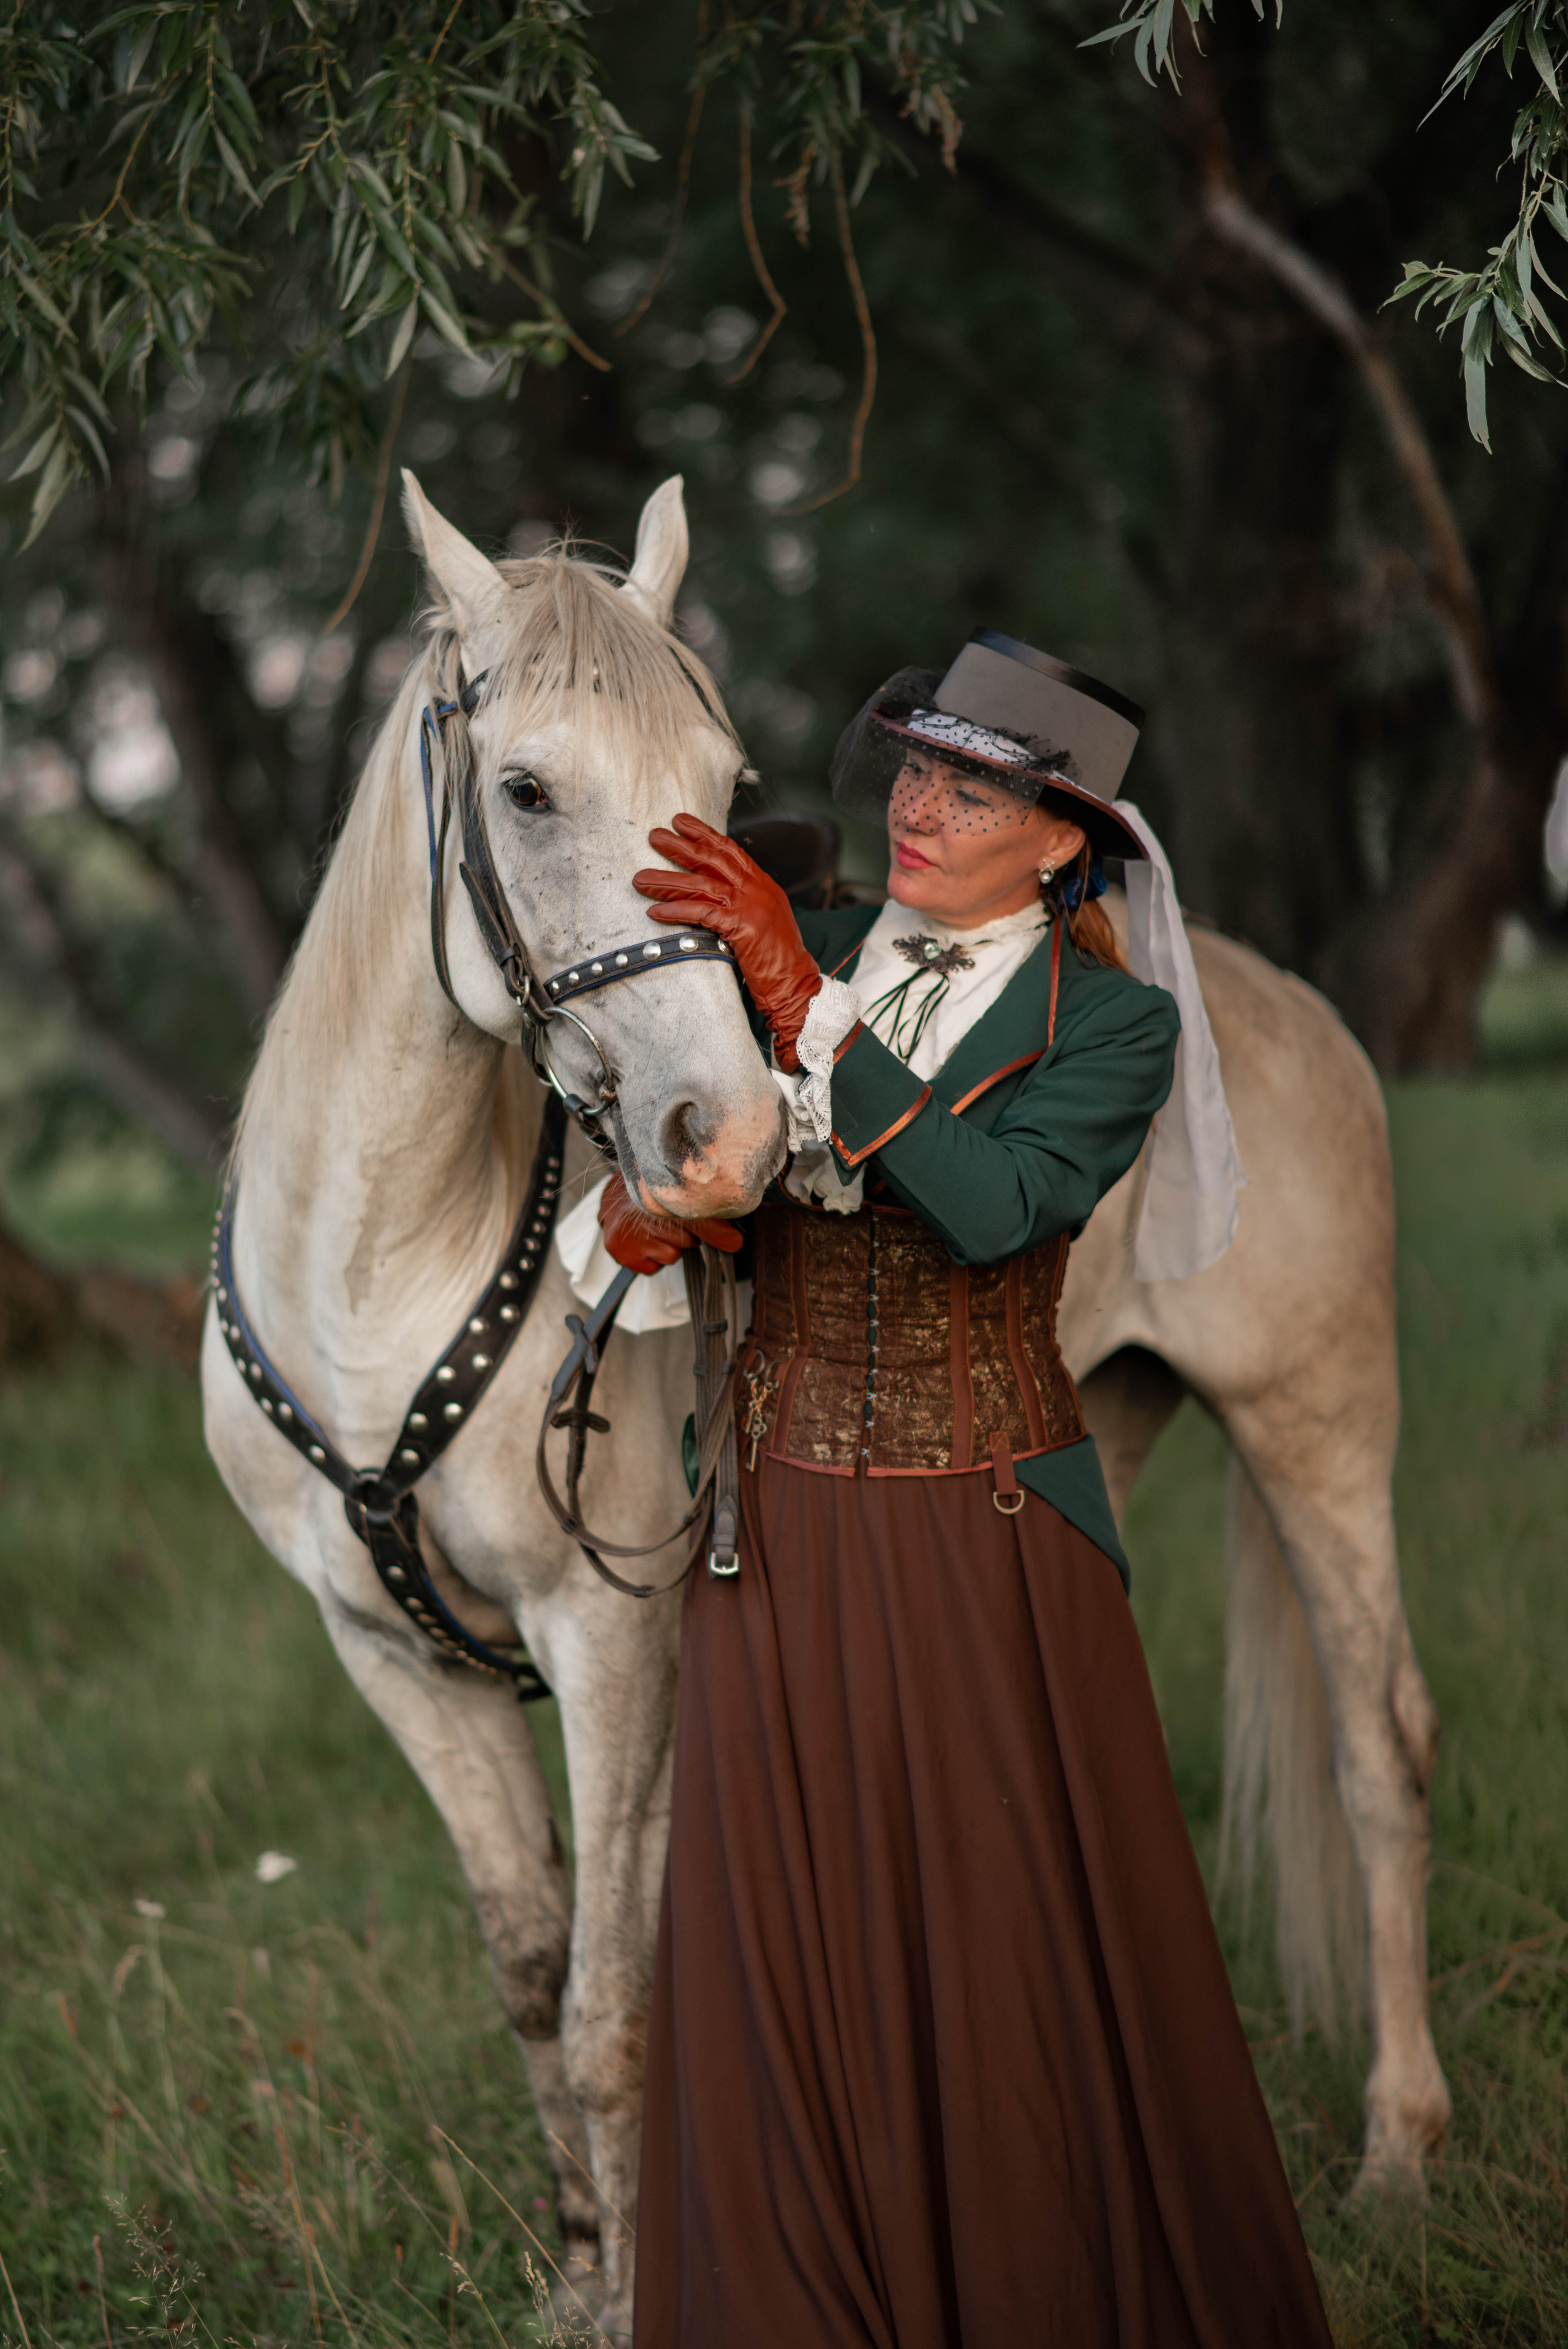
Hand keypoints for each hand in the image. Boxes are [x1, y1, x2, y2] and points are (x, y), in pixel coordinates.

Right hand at [597, 1170, 742, 1276]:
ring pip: (672, 1256)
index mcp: (664, 1197)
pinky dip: (654, 1261)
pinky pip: (654, 1268)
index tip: (735, 1243)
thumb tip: (736, 1243)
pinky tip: (646, 1245)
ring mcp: (633, 1236)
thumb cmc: (655, 1207)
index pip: (696, 1218)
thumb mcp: (680, 1205)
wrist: (615, 1207)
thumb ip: (711, 1224)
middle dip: (687, 1238)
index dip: (716, 1231)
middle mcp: (646, 1215)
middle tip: (671, 1225)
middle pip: (687, 1240)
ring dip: (670, 1249)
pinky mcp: (624, 1255)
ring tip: (657, 1234)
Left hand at [634, 813, 820, 1071]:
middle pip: (711, 859)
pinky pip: (699, 912)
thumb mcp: (764, 918)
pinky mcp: (740, 927)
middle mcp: (756, 889)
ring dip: (665, 881)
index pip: (729, 850)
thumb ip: (743, 901)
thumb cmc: (778, 958)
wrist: (796, 982)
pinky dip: (674, 911)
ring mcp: (749, 906)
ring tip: (640, 879)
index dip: (703, 834)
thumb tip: (714, 890)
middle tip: (654, 835)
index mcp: (762, 884)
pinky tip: (655, 911)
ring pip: (699, 885)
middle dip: (679, 846)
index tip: (680, 822)